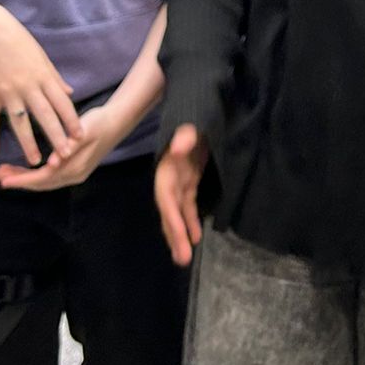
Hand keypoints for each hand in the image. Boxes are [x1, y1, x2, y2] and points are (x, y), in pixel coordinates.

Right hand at [0, 0, 79, 164]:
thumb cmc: (17, 40)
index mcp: (42, 76)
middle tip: (65, 156)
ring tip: (35, 161)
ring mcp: (7, 91)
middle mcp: (27, 86)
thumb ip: (54, 77)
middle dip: (56, 136)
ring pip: (19, 122)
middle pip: (45, 115)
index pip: (61, 102)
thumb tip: (70, 92)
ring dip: (27, 142)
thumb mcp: (41, 56)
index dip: (72, 120)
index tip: (80, 136)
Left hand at [0, 105, 118, 191]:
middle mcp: (73, 176)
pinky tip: (24, 169)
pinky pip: (49, 177)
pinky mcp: (74, 168)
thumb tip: (53, 162)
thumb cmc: (99, 123)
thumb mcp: (84, 131)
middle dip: (18, 180)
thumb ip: (69, 147)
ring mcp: (74, 174)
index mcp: (74, 168)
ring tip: (4, 172)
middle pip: (41, 183)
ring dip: (24, 178)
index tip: (2, 180)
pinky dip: (34, 174)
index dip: (21, 180)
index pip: (42, 178)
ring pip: (44, 181)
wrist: (117, 121)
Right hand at [155, 125, 208, 264]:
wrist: (197, 105)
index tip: (179, 234)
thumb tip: (179, 146)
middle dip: (174, 233)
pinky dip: (191, 221)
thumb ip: (185, 134)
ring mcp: (180, 179)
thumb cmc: (194, 114)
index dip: (171, 215)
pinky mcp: (190, 180)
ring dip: (180, 233)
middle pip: (170, 209)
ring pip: (178, 211)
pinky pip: (188, 204)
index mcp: (167, 166)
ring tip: (184, 257)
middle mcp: (170, 176)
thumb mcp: (191, 122)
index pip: (166, 196)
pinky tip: (196, 237)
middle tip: (182, 259)